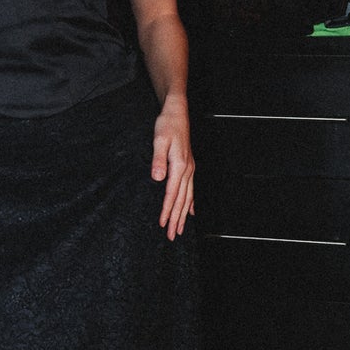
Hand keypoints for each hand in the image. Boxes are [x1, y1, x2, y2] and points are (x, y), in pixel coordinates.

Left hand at [151, 102, 194, 238]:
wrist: (177, 113)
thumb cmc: (167, 125)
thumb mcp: (159, 140)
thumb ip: (158, 160)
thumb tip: (158, 178)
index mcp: (179, 165)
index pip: (172, 194)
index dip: (167, 211)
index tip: (163, 224)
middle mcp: (187, 169)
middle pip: (182, 200)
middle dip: (176, 219)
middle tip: (171, 236)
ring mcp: (190, 168)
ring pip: (188, 197)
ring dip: (183, 215)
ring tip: (179, 229)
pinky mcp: (189, 166)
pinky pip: (191, 189)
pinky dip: (191, 203)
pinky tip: (191, 211)